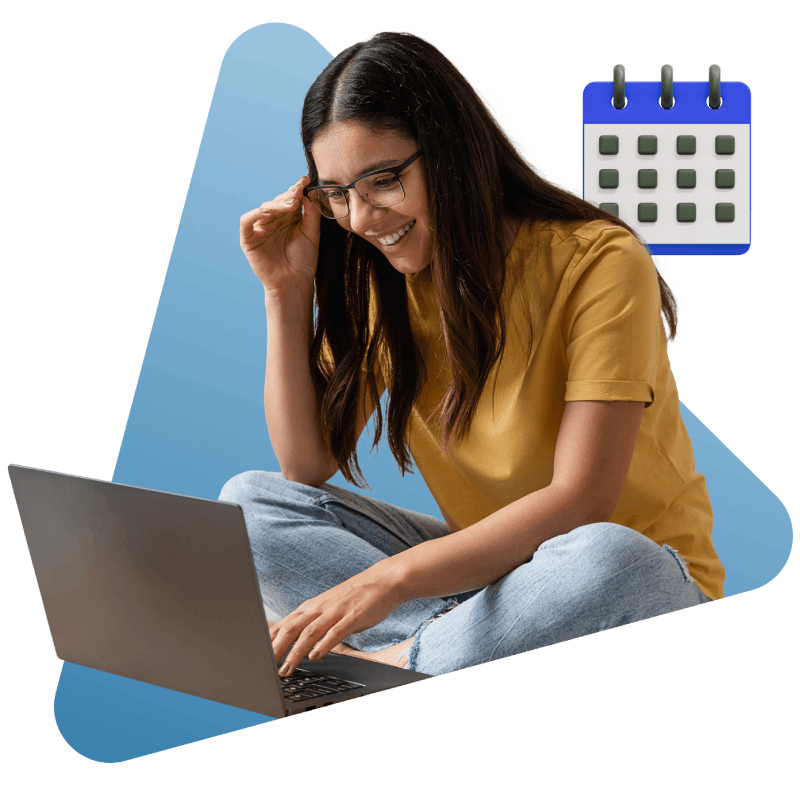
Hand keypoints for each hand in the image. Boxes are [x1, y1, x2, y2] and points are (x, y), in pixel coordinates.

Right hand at [239, 175, 321, 296]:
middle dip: (288, 196)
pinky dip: (255, 214)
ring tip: (290, 204)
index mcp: (289, 219)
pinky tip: (266, 212)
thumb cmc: (304, 261)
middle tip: (298, 192)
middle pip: (277, 201)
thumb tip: (310, 193)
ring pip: (264, 208)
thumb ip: (311, 214)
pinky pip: (246, 221)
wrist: (294, 282)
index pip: (290, 199)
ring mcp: (260, 229)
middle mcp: (274, 221)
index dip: (296, 189)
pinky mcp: (248, 239)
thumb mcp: (312, 234)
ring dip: (275, 204)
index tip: (305, 181)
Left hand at [270, 562, 404, 676]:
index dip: (269, 642)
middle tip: (264, 667)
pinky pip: (335, 632)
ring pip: (309, 632)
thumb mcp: (328, 608)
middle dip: (275, 649)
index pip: (284, 625)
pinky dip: (323, 644)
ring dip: (295, 652)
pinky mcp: (352, 617)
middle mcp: (319, 608)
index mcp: (312, 607)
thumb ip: (311, 622)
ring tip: (285, 669)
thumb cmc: (354, 597)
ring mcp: (335, 612)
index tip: (256, 657)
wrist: (383, 580)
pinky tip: (315, 657)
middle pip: (291, 629)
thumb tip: (291, 639)